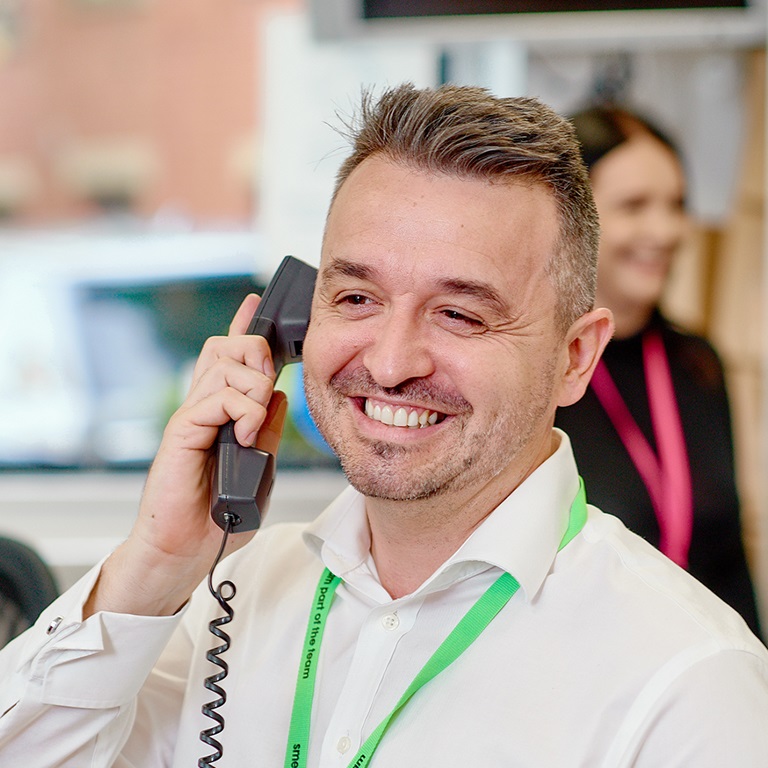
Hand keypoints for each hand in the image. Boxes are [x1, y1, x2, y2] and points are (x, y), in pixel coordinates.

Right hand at [84, 295, 288, 617]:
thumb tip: (280, 396)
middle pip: (227, 348)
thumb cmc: (220, 513)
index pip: (231, 359)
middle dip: (257, 355)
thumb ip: (268, 431)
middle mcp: (203, 407)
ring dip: (254, 389)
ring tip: (255, 427)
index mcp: (222, 412)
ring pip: (225, 366)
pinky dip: (243, 412)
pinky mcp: (181, 432)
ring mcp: (190, 417)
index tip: (257, 304)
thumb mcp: (260, 466)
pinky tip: (245, 437)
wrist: (186, 551)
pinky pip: (217, 398)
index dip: (243, 328)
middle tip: (268, 388)